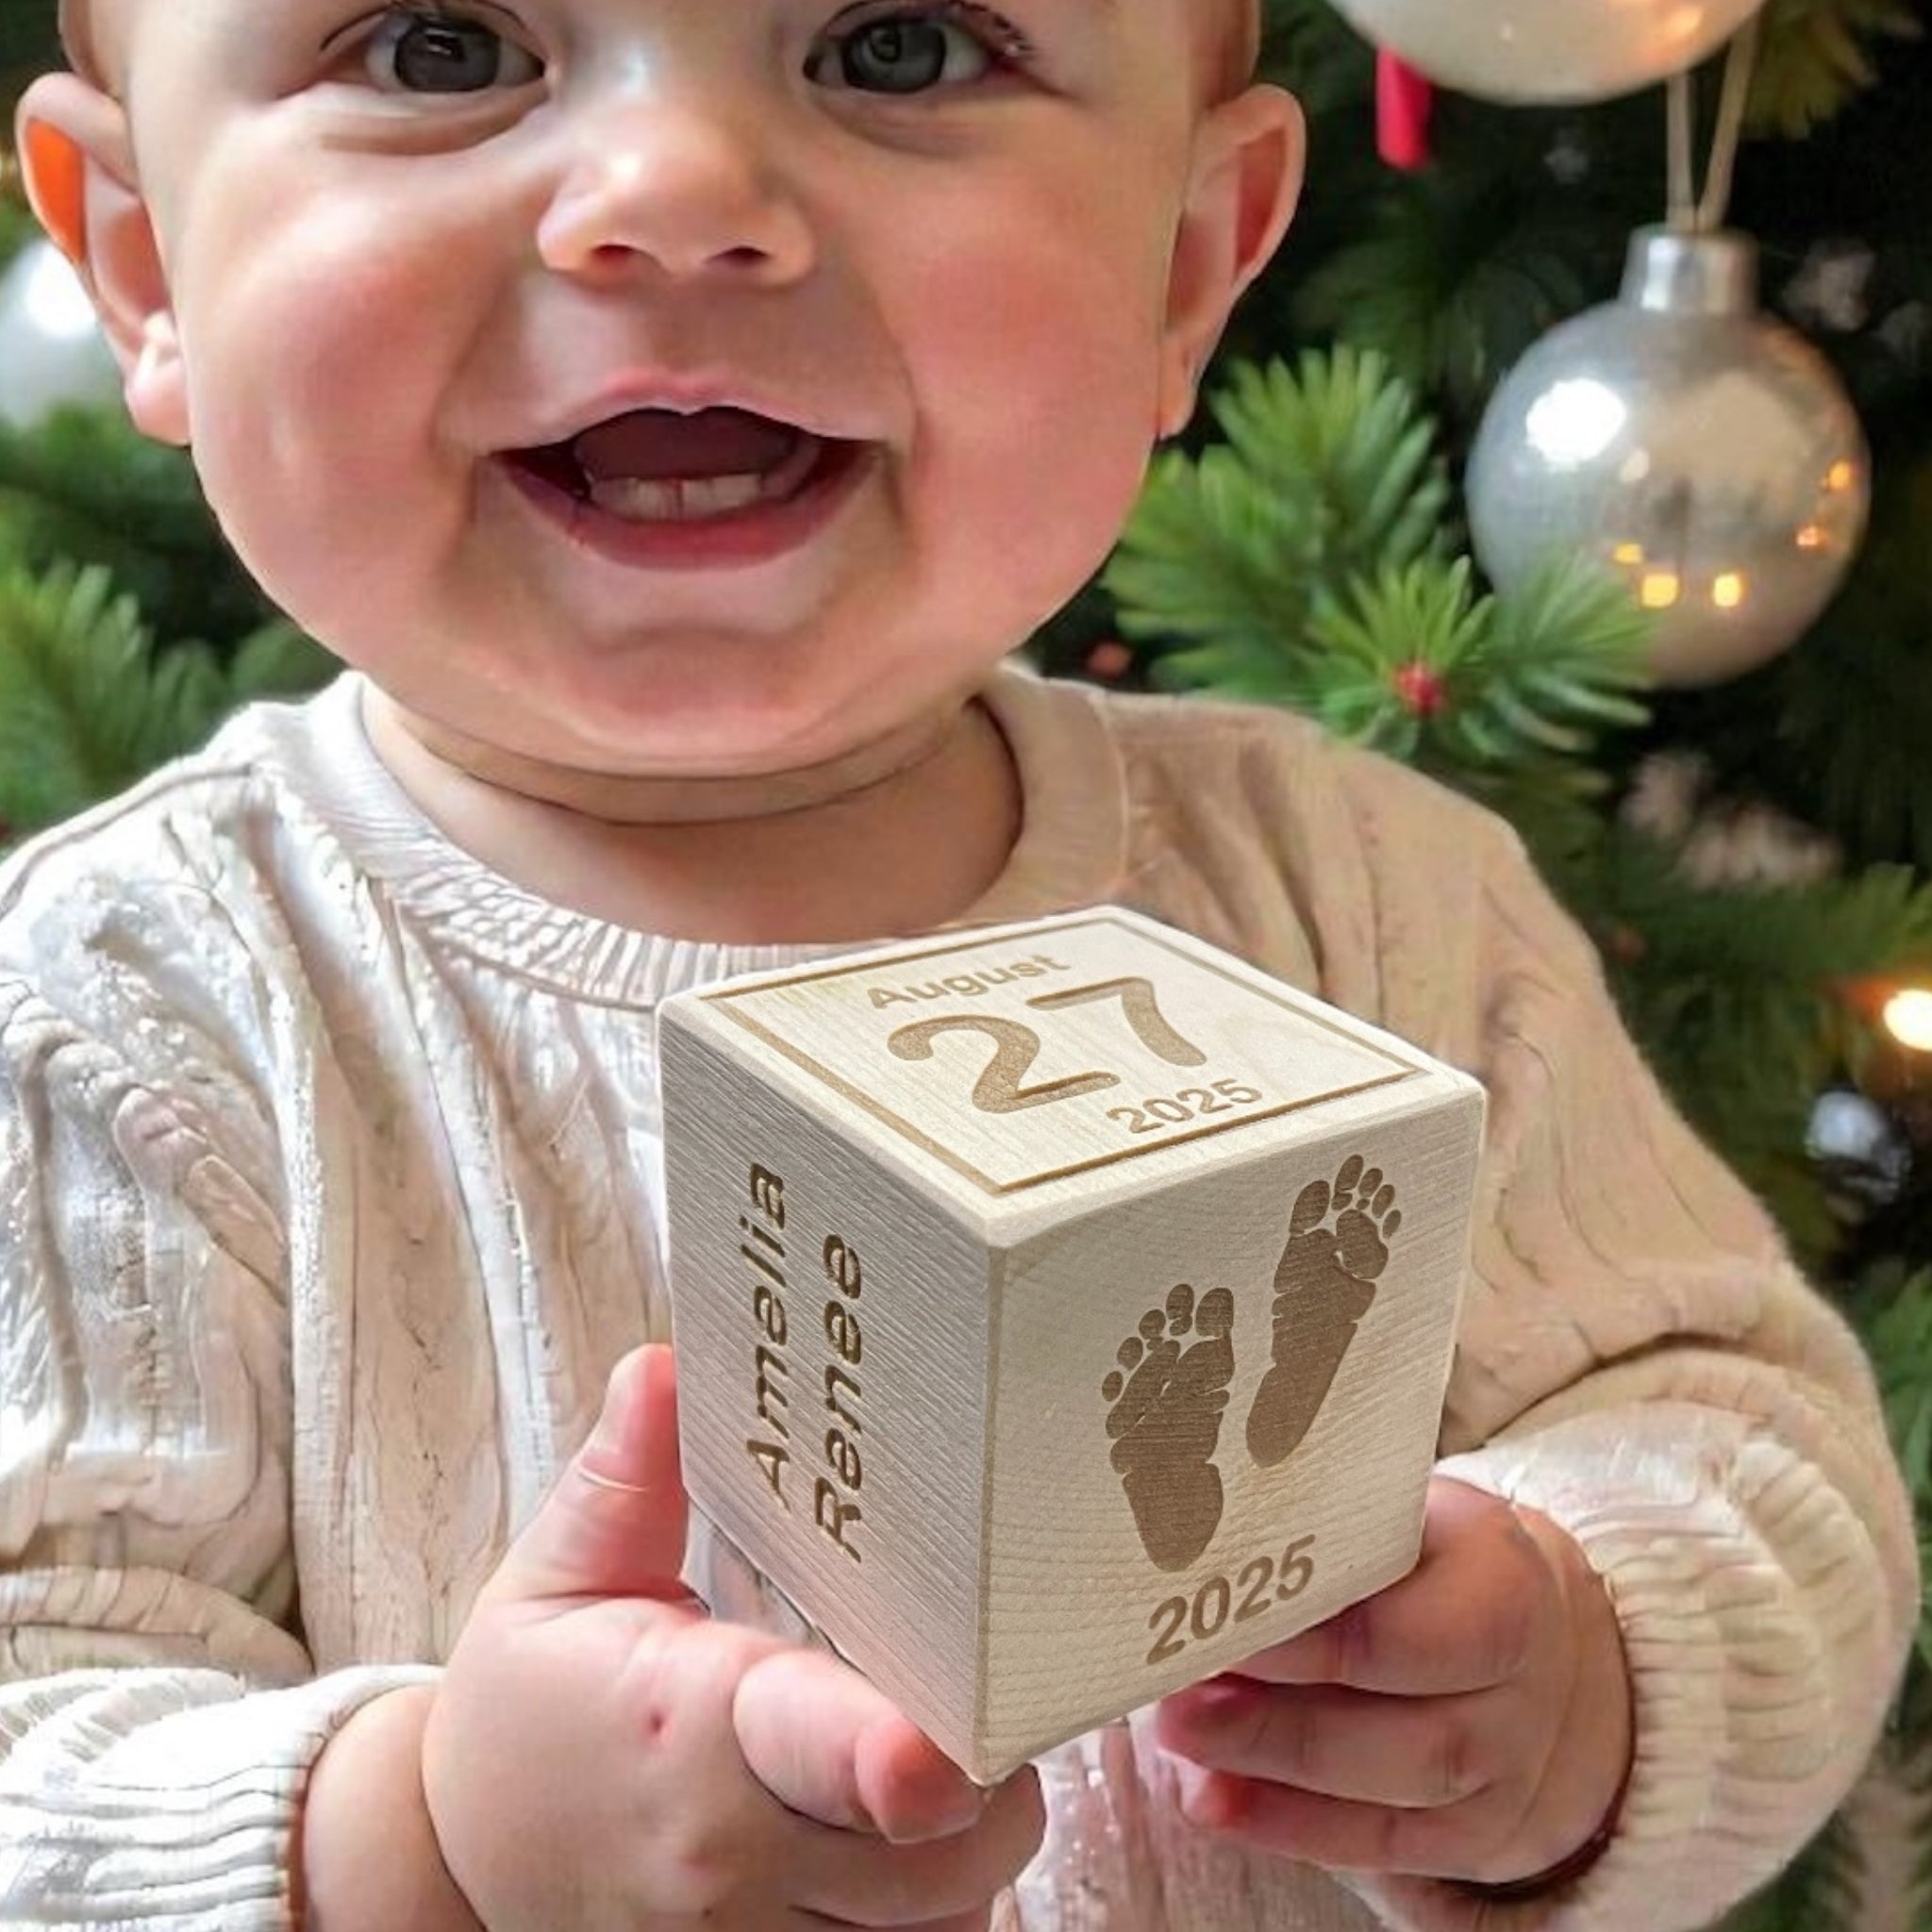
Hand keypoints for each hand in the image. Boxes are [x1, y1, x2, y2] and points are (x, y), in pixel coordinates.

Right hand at [420, 1346, 1044, 1931]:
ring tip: (935, 1763)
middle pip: (941, 1846)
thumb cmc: (530, 1705)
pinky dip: (939, 1910)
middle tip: (974, 1697)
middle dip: (992, 1774)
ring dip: (974, 1845)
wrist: (458, 1861)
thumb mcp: (561, 1575)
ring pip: (944, 1915)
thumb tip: (667, 1363)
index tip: (949, 1749)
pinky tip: (905, 1843)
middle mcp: (737, 1856)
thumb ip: (631, 1473)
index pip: (819, 1752)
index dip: (899, 1759)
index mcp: (698, 1727)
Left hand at [1155, 1478, 1631, 1903]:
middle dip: (1279, 1721)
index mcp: (1509, 1581)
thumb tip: (1211, 1542)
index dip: (1311, 1640)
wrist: (1543, 1635)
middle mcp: (1529, 1685)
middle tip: (1176, 1696)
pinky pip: (1384, 1845)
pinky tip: (1211, 1800)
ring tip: (1180, 1736)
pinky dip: (1289, 1826)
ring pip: (1397, 1792)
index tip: (1218, 1624)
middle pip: (1412, 1729)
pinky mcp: (1478, 1831)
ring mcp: (1511, 1769)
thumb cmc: (1439, 1557)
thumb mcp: (1405, 1511)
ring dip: (1273, 1772)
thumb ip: (1330, 1529)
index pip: (1415, 1630)